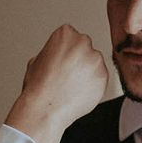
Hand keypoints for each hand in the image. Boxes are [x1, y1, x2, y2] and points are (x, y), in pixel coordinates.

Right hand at [5, 25, 107, 142]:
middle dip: (79, 58)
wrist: (45, 108)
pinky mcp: (104, 76)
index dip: (65, 49)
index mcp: (65, 34)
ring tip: (72, 84)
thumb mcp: (38, 59)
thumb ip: (54, 50)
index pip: (71, 36)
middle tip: (67, 73)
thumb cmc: (39, 86)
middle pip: (85, 47)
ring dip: (87, 71)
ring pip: (94, 62)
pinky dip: (93, 83)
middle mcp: (83, 43)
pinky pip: (100, 77)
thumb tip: (60, 53)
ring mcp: (95, 60)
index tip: (62, 58)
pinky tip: (79, 90)